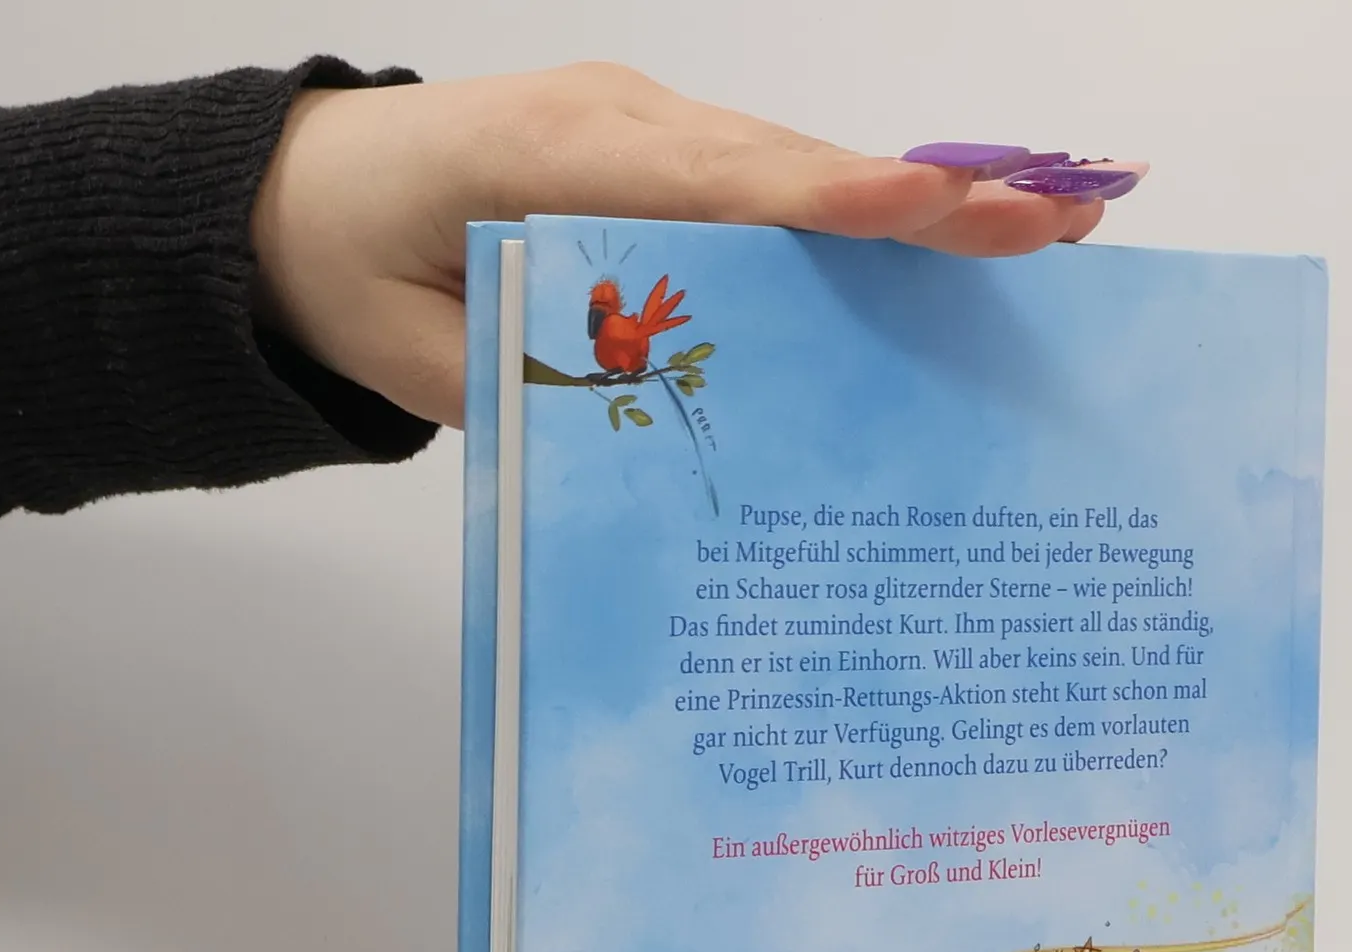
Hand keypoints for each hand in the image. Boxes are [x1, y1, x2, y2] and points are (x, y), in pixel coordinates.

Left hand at [250, 64, 1108, 429]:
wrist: (294, 202)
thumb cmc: (350, 270)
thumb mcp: (420, 356)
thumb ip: (532, 388)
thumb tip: (651, 424)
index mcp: (558, 160)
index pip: (718, 185)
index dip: (830, 201)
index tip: (934, 202)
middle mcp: (625, 127)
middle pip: (793, 167)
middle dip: (928, 196)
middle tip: (1058, 214)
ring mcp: (651, 135)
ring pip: (799, 172)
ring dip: (921, 198)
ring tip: (1047, 219)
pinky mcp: (664, 162)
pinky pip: (774, 189)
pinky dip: (861, 213)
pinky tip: (949, 232)